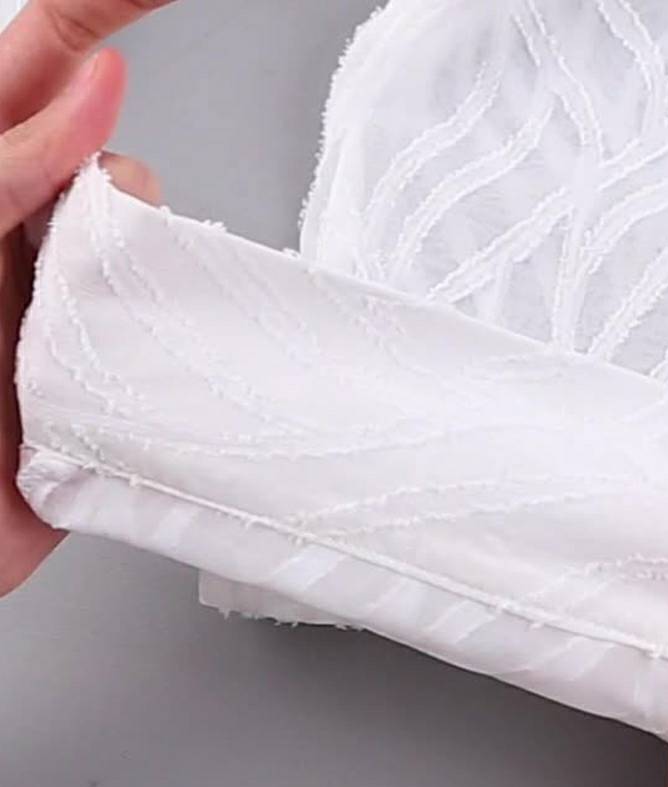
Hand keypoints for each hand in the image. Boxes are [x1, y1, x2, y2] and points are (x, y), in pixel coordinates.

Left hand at [0, 0, 173, 595]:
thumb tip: (90, 92)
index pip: (45, 60)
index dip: (112, 7)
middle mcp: (16, 242)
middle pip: (113, 169)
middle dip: (119, 201)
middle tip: (67, 277)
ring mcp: (63, 319)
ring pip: (154, 262)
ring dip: (144, 295)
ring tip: (73, 358)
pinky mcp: (107, 394)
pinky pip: (174, 351)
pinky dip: (178, 363)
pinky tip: (132, 391)